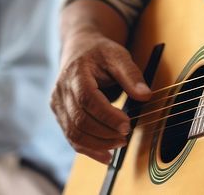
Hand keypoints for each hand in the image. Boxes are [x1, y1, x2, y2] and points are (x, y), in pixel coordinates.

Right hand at [51, 28, 150, 163]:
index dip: (107, 116)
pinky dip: (89, 149)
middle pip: (79, 120)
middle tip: (127, 135)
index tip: (127, 124)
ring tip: (120, 144)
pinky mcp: (60, 115)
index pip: (87, 100)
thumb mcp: (119, 55)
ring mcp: (58, 104)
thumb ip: (132, 75)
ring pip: (73, 133)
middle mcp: (61, 90)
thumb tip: (145, 95)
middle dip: (105, 133)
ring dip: (98, 144)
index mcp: (75, 73)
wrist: (79, 49)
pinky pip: (72, 138)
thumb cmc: (100, 52)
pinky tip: (106, 155)